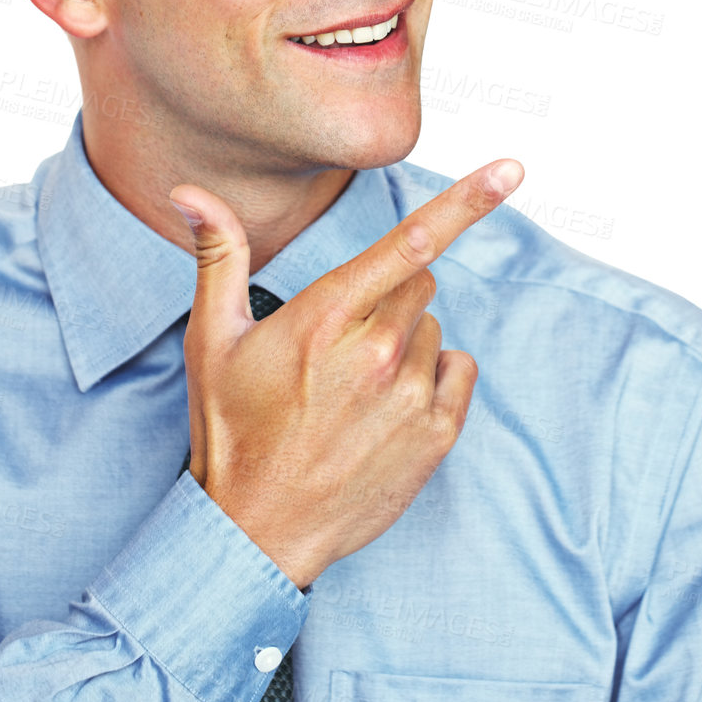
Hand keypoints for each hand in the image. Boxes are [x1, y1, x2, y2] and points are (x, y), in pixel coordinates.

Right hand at [170, 158, 523, 588]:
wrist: (257, 532)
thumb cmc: (231, 430)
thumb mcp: (213, 338)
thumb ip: (218, 255)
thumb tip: (189, 192)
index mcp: (326, 318)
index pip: (409, 242)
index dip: (467, 201)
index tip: (511, 168)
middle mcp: (377, 353)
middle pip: (419, 279)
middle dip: (388, 291)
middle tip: (340, 337)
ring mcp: (411, 397)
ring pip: (434, 325)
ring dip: (406, 337)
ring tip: (354, 381)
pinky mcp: (436, 436)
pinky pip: (459, 369)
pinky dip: (433, 375)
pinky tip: (388, 403)